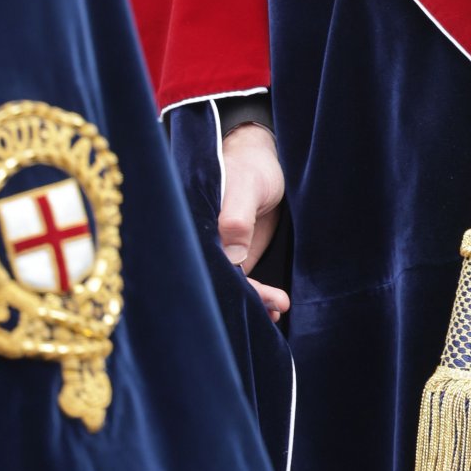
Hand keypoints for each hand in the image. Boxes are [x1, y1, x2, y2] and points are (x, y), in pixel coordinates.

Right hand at [218, 123, 289, 322]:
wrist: (265, 163)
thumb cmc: (251, 168)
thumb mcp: (246, 186)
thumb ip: (237, 217)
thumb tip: (232, 257)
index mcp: (191, 224)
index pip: (198, 262)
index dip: (218, 282)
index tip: (245, 293)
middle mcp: (200, 242)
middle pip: (212, 280)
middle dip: (239, 299)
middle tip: (273, 306)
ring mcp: (217, 251)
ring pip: (228, 285)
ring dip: (251, 301)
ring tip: (278, 308)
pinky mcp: (233, 258)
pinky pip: (241, 283)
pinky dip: (256, 296)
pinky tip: (274, 306)